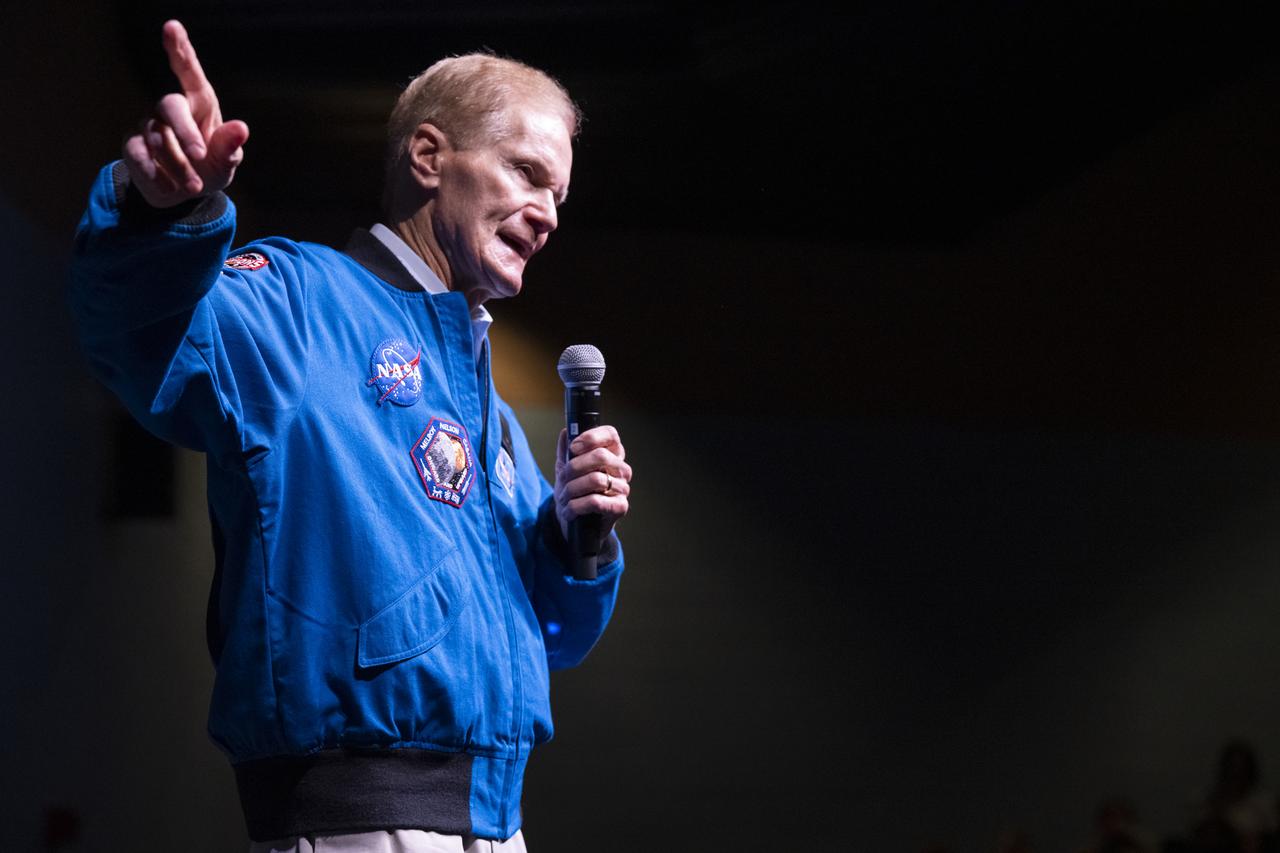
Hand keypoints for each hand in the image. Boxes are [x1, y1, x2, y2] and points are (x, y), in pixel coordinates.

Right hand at [122, 20, 249, 207]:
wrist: (184, 194)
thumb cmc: (211, 168)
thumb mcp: (226, 162)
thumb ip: (230, 146)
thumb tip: (241, 128)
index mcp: (200, 104)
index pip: (189, 72)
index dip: (179, 48)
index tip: (172, 26)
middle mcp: (172, 108)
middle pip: (170, 105)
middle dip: (186, 133)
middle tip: (202, 156)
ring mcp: (149, 124)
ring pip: (157, 138)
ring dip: (179, 166)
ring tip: (195, 186)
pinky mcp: (132, 145)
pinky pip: (139, 155)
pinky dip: (156, 175)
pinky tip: (171, 188)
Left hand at [554, 425, 631, 548]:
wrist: (576, 522)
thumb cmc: (575, 491)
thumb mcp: (566, 469)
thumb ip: (566, 451)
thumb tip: (566, 432)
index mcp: (611, 454)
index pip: (611, 435)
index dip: (591, 438)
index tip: (573, 448)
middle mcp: (621, 469)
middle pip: (601, 456)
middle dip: (574, 467)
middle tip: (562, 478)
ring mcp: (623, 488)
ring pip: (596, 479)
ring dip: (572, 489)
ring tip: (563, 497)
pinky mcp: (620, 507)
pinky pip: (597, 501)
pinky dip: (577, 506)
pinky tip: (569, 511)